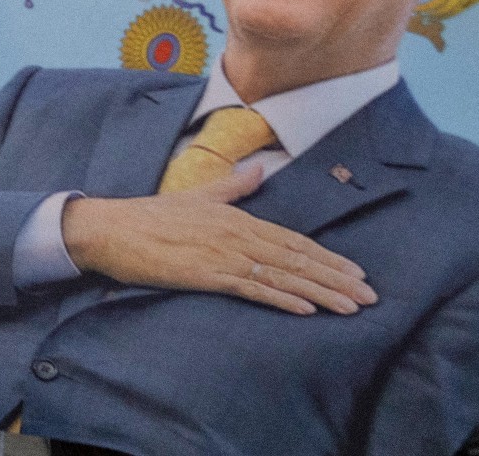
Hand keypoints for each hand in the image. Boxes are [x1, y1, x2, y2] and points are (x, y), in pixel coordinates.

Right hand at [59, 165, 376, 315]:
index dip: (326, 258)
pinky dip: (281, 298)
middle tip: (369, 296)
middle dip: (335, 278)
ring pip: (281, 275)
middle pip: (295, 258)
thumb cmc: (148, 217)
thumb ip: (231, 186)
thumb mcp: (195, 197)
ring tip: (350, 307)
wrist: (108, 228)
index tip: (355, 273)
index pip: (292, 240)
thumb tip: (258, 169)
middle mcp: (235, 232)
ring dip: (319, 291)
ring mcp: (221, 253)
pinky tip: (306, 310)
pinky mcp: (205, 274)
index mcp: (236, 217)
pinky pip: (251, 289)